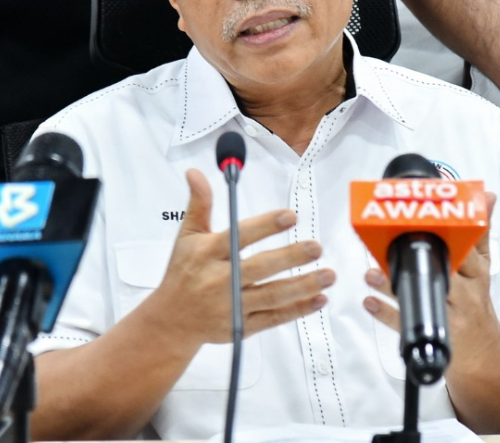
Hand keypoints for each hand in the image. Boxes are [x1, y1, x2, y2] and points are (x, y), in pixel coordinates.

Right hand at [150, 169, 334, 347]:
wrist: (171, 321)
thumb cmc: (182, 274)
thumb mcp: (187, 237)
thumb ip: (199, 204)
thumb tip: (196, 173)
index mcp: (208, 254)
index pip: (239, 237)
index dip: (265, 226)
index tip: (290, 216)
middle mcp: (220, 280)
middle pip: (260, 267)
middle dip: (291, 258)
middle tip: (316, 247)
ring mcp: (232, 306)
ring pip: (272, 296)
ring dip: (303, 286)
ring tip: (328, 274)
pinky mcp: (241, 327)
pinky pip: (274, 318)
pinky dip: (298, 310)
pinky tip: (319, 299)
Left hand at [363, 193, 498, 340]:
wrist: (484, 354)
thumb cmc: (476, 304)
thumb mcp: (482, 269)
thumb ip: (480, 234)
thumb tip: (487, 197)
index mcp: (476, 275)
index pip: (463, 250)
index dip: (442, 233)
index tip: (420, 218)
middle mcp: (463, 296)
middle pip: (439, 273)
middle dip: (414, 259)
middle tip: (387, 245)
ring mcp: (447, 318)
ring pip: (419, 298)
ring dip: (391, 286)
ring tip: (372, 273)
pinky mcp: (430, 337)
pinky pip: (406, 325)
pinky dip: (385, 313)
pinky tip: (369, 301)